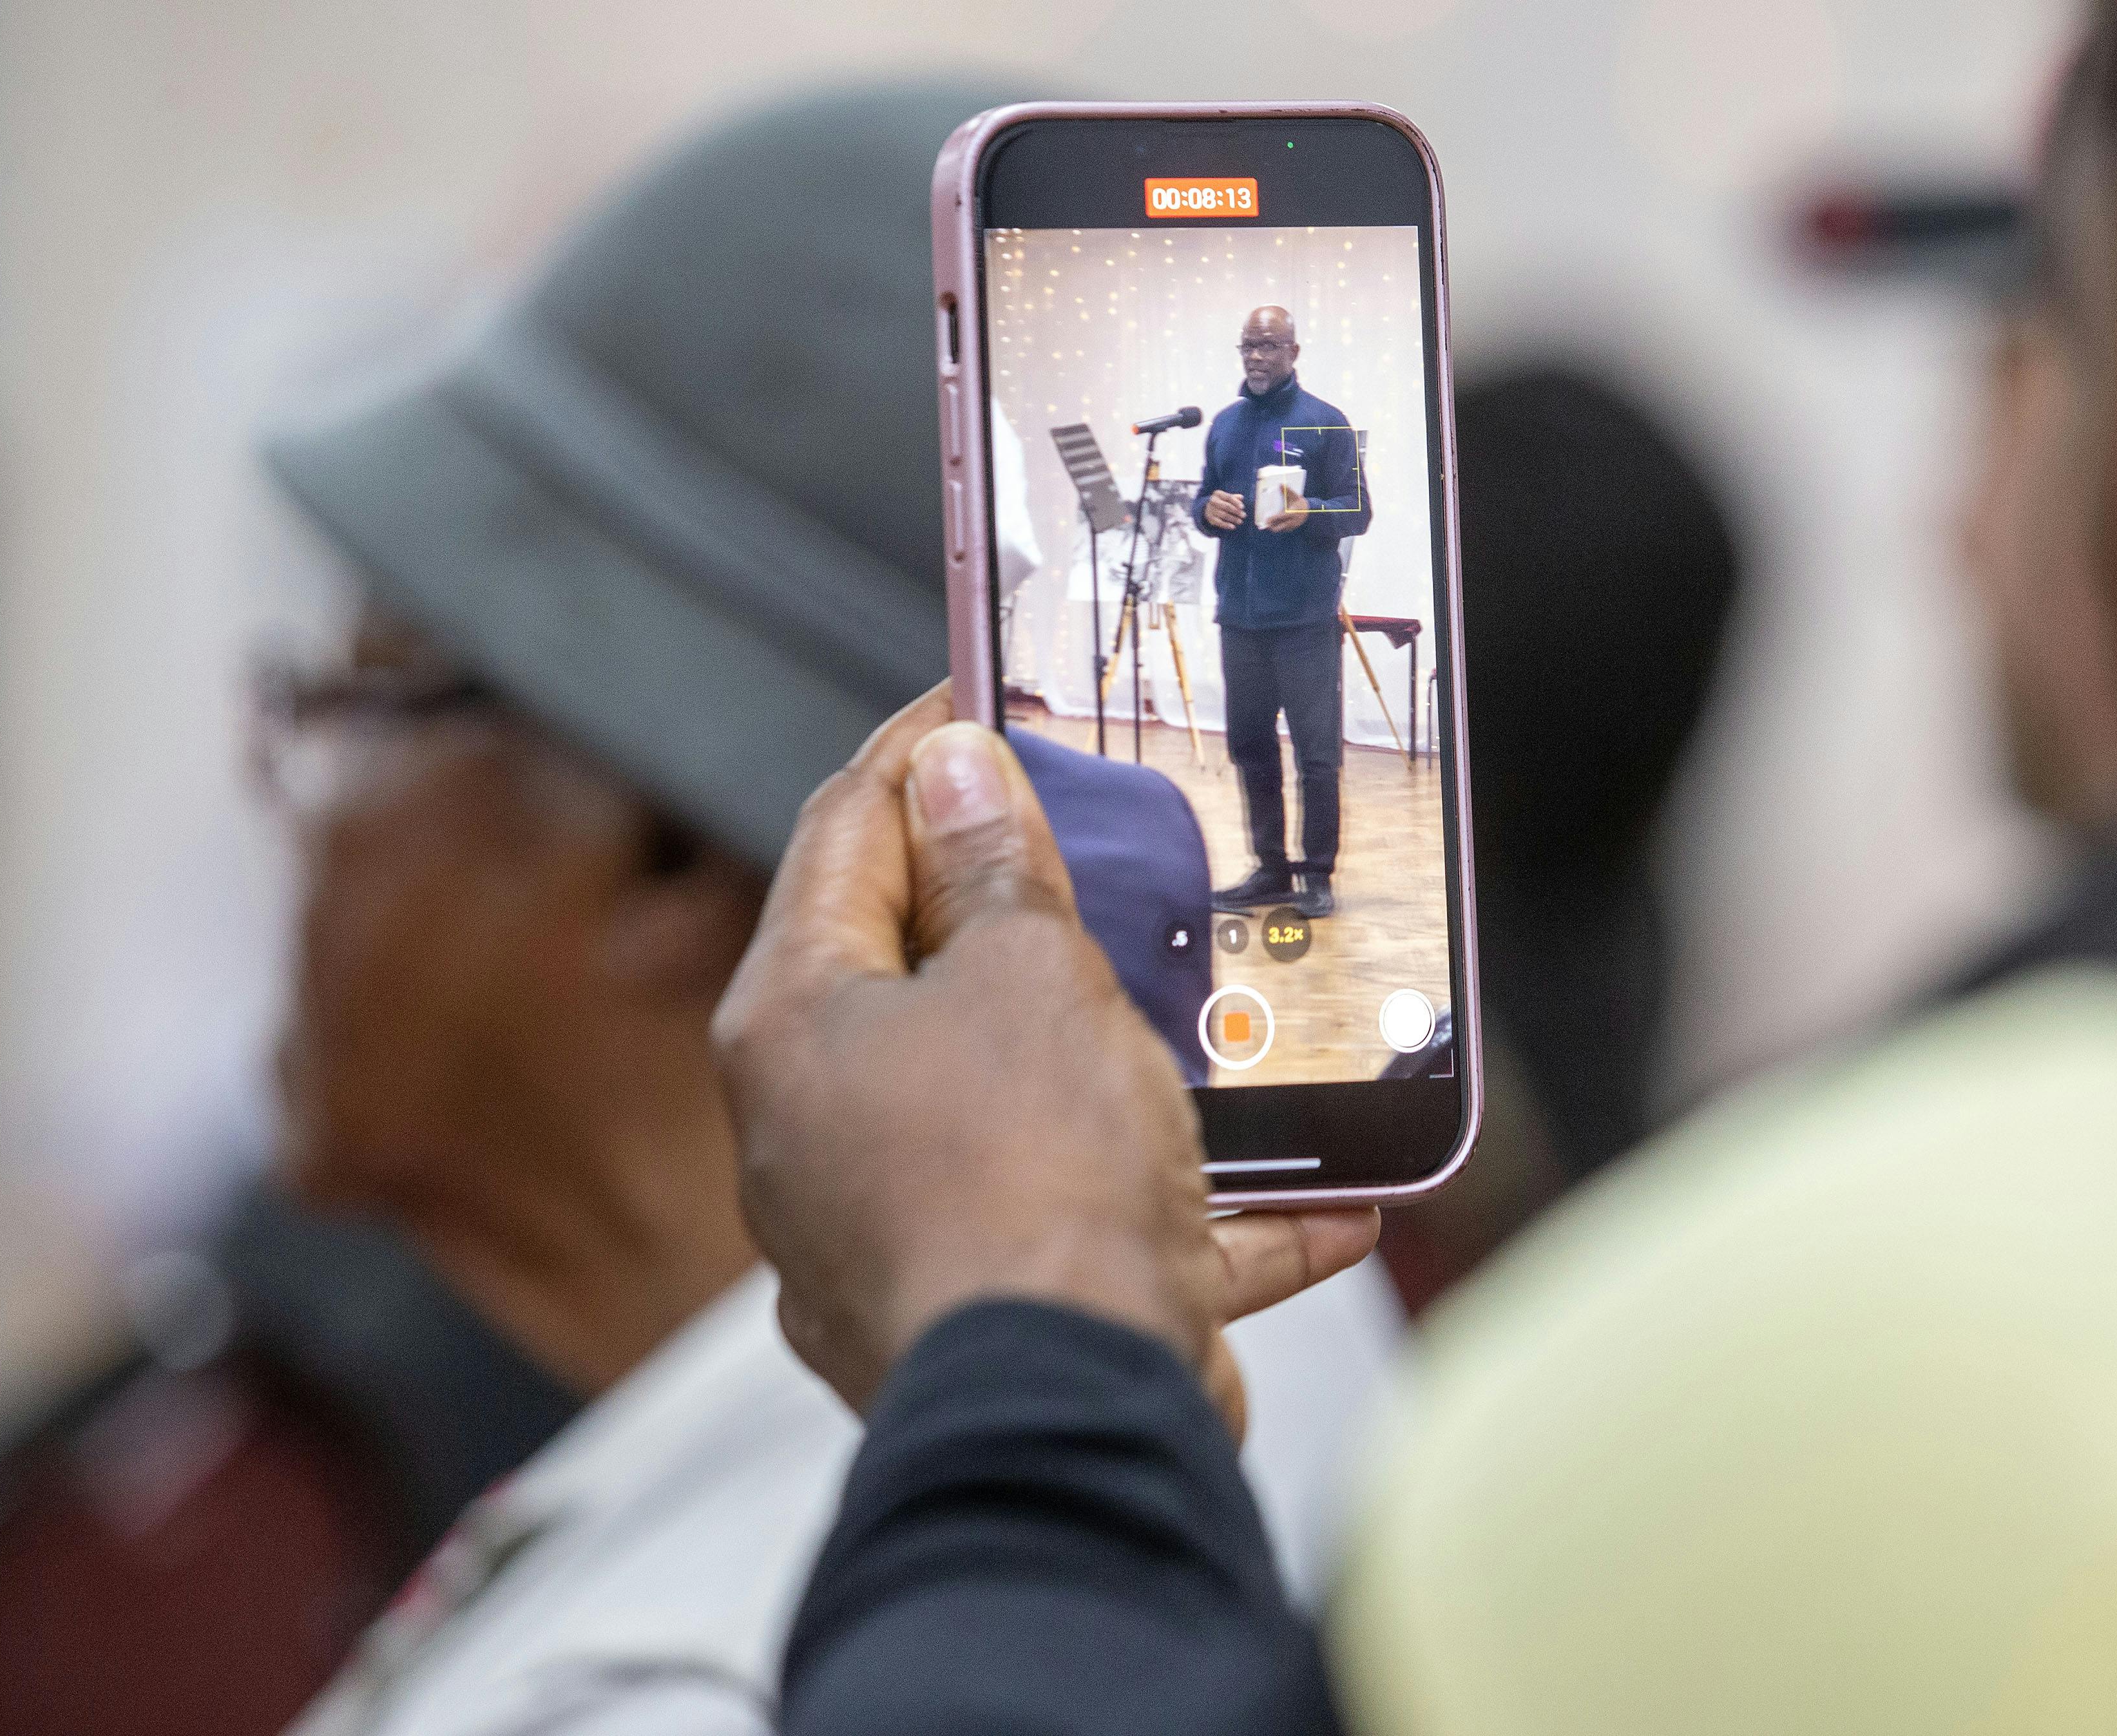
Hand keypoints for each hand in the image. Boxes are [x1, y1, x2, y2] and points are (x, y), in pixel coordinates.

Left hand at [711, 686, 1379, 1435]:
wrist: (1069, 1418)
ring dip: (1131, 1063)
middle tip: (1113, 839)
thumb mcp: (1030, 975)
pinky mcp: (997, 1312)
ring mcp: (906, 1233)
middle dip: (1034, 910)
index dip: (920, 752)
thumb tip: (951, 769)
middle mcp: (824, 1132)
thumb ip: (994, 869)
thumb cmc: (1030, 1184)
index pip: (844, 835)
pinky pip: (1103, 1230)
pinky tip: (1320, 1200)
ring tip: (1222, 1018)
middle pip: (927, 971)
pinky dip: (1202, 1209)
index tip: (985, 698)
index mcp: (796, 1026)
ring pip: (1026, 1105)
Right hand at [1204, 489, 1246, 530]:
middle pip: (1226, 506)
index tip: (1242, 507)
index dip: (1236, 502)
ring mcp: (1211, 510)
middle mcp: (1213, 501)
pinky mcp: (1210, 518)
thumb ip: (1234, 497)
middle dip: (1236, 511)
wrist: (1208, 508)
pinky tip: (1233, 527)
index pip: (1229, 497)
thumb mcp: (1227, 497)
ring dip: (1233, 519)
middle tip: (1244, 515)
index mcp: (1218, 493)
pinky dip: (1226, 525)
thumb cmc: (1222, 501)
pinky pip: (1219, 522)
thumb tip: (1241, 497)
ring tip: (1240, 521)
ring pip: (1224, 515)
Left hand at [1268, 491, 1309, 530]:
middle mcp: (1292, 522)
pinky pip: (1282, 530)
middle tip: (1265, 522)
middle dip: (1270, 526)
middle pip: (1278, 528)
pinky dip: (1278, 527)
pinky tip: (1274, 523)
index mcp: (1292, 513)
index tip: (1266, 518)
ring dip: (1273, 527)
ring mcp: (1292, 526)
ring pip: (1279, 530)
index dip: (1272, 519)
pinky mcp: (1292, 529)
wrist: (1309, 511)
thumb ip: (1287, 490)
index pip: (1280, 517)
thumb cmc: (1299, 502)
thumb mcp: (1294, 496)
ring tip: (1268, 523)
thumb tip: (1280, 484)